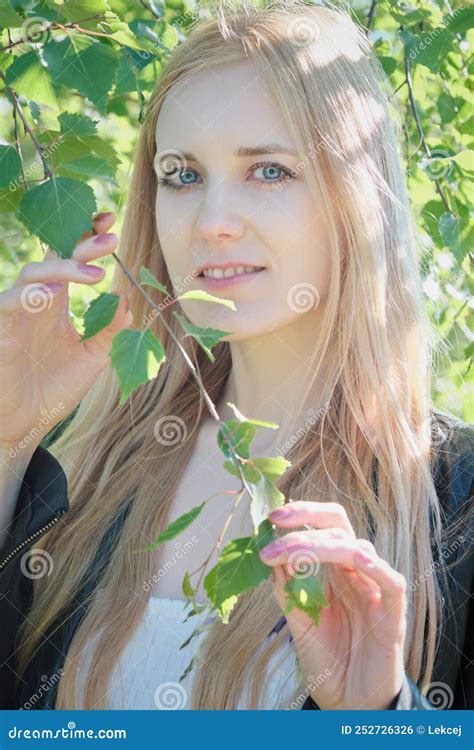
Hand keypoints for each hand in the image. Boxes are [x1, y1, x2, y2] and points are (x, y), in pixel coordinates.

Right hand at [0, 212, 132, 451]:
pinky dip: (27, 297)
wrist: (26, 424)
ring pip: (31, 275)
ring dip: (61, 269)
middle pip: (54, 259)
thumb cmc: (55, 389)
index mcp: (58, 304)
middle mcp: (37, 303)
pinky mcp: (0, 332)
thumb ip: (111, 330)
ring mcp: (16, 315)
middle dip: (81, 244)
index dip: (86, 237)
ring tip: (92, 274)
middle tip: (110, 239)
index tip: (110, 220)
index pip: (71, 260)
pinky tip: (51, 295)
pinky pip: (6, 305)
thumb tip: (129, 298)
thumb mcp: (93, 358)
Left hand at [259, 501, 406, 709]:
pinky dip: (377, 569)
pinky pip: (392, 583)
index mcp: (335, 571)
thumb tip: (270, 558)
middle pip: (339, 527)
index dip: (301, 516)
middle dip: (306, 521)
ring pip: (358, 549)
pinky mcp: (392, 614)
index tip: (271, 516)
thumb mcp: (299, 624)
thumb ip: (288, 592)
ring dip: (322, 546)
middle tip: (276, 524)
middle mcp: (356, 573)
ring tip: (293, 552)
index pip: (323, 527)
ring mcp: (375, 590)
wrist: (350, 705)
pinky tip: (357, 560)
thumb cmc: (329, 662)